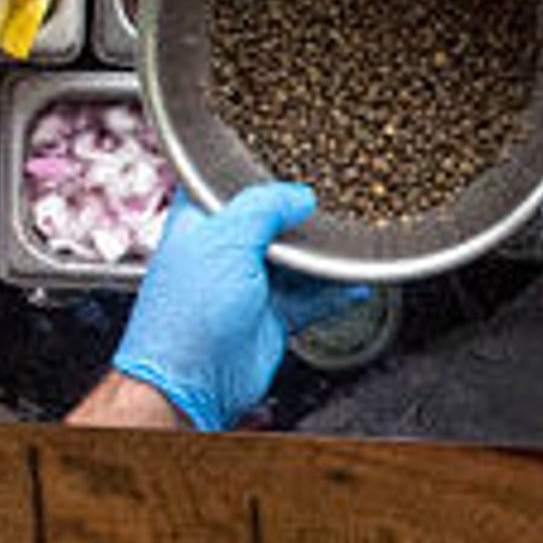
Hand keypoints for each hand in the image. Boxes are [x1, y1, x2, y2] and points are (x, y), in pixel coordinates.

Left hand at [112, 184, 364, 432]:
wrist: (192, 380)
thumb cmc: (186, 315)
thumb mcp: (224, 241)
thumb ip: (263, 208)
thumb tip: (298, 195)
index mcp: (202, 223)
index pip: (230, 184)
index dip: (260, 172)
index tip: (296, 162)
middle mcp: (226, 250)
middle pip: (274, 220)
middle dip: (304, 214)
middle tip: (336, 200)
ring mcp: (251, 283)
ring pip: (299, 258)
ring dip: (326, 254)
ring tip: (354, 239)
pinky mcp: (274, 314)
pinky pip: (314, 296)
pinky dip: (337, 290)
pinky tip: (355, 282)